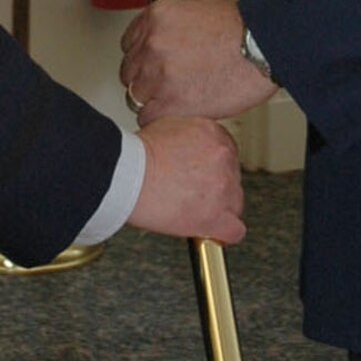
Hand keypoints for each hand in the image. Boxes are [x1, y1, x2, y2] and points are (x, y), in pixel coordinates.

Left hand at [121, 0, 274, 124]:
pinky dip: (160, 118)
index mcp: (156, 17)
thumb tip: (160, 39)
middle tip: (165, 84)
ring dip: (152, 99)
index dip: (142, 59)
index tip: (150, 66)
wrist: (263, 48)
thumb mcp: (196, 10)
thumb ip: (170, 26)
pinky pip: (148, 116)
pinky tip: (177, 112)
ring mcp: (159, 73)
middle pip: (130, 71)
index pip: (128, 44)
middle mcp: (153, 43)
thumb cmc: (241, 30)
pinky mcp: (171, 101)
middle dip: (146, 79)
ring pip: (135, 95)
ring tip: (175, 99)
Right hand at [129, 116, 245, 242]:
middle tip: (190, 193)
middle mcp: (222, 157)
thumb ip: (185, 137)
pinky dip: (222, 233)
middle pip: (231, 178)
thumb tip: (184, 148)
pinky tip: (209, 231)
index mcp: (212, 134)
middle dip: (214, 188)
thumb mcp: (165, 127)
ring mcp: (223, 187)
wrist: (126, 174)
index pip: (225, 154)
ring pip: (233, 204)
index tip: (200, 176)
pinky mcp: (216, 216)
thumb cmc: (135, 155)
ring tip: (192, 211)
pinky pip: (234, 231)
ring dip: (216, 208)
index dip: (211, 168)